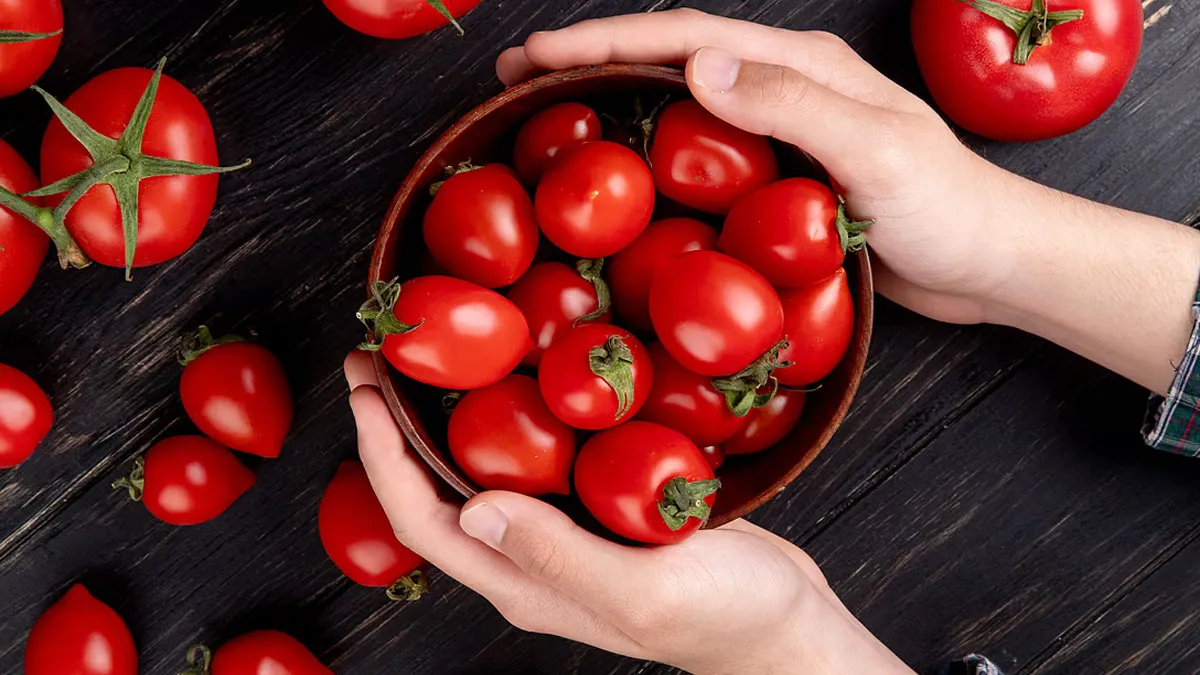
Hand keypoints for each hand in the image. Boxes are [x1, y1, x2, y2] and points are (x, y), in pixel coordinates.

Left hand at [344, 351, 912, 674]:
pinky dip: (518, 408)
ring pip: (486, 465)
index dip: (383, 457)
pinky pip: (541, 452)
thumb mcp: (639, 588)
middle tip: (381, 355)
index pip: (422, 520)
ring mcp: (565, 528)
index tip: (364, 391)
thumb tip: (470, 509)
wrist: (783, 621)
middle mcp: (530, 554)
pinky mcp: (603, 504)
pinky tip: (527, 366)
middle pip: (439, 487)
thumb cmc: (721, 616)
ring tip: (435, 351)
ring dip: (450, 410)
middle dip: (399, 423)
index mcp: (522, 581)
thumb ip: (556, 552)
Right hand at [497, 9, 1026, 324]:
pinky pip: (701, 163)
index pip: (688, 40)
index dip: (607, 41)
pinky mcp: (779, 183)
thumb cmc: (948, 209)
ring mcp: (781, 136)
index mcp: (802, 68)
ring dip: (613, 111)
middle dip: (593, 64)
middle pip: (671, 64)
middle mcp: (785, 90)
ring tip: (550, 125)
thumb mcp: (876, 153)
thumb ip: (792, 106)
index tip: (537, 54)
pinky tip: (619, 187)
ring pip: (678, 112)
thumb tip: (697, 69)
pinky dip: (650, 163)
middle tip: (520, 82)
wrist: (991, 262)